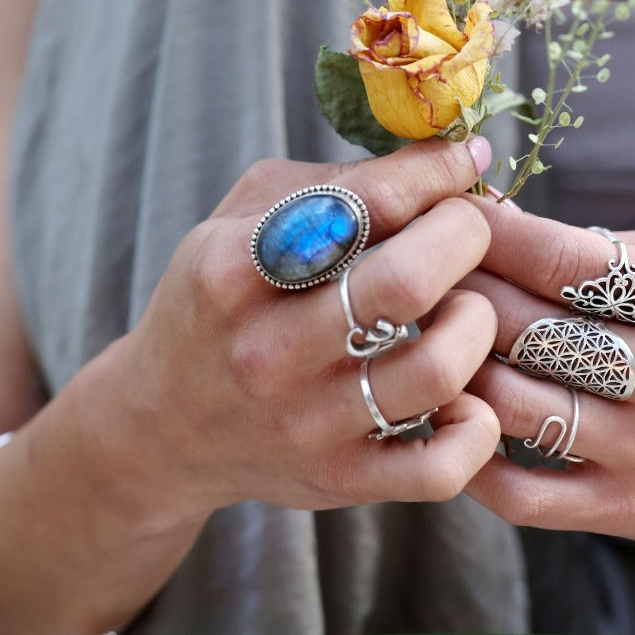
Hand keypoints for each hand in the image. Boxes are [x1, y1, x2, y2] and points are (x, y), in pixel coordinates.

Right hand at [116, 137, 501, 523]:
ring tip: (463, 306)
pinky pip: (440, 469)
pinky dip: (476, 430)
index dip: (435, 170)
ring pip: (436, 370)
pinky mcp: (338, 478)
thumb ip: (331, 183)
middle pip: (405, 281)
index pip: (363, 203)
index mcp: (234, 269)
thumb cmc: (212, 301)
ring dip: (475, 322)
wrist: (159, 425)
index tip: (465, 157)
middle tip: (468, 227)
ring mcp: (306, 422)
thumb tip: (439, 159)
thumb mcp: (239, 218)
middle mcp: (268, 349)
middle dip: (464, 234)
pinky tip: (466, 394)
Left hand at [459, 198, 634, 543]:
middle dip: (459, 288)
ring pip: (512, 403)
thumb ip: (599, 250)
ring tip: (425, 331)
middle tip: (418, 268)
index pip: (568, 264)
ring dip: (452, 361)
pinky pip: (520, 493)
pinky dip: (470, 449)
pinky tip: (452, 410)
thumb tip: (495, 222)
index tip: (447, 214)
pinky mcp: (628, 511)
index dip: (493, 235)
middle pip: (530, 330)